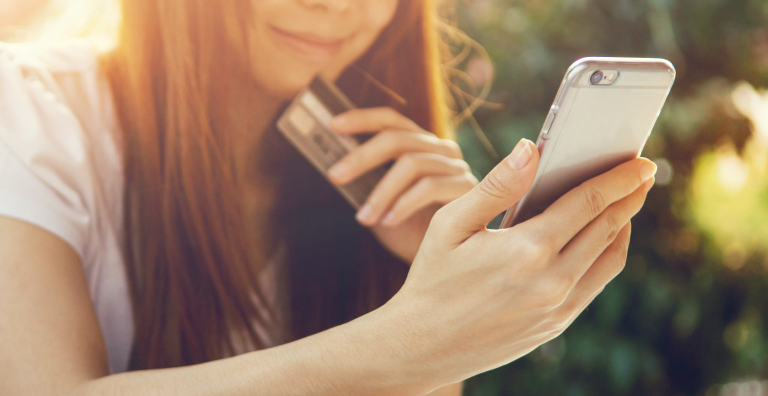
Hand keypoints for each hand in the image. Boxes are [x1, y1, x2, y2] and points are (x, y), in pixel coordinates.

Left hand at [328, 107, 477, 261]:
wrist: (444, 264)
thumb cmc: (410, 232)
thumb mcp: (380, 203)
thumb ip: (365, 182)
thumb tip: (335, 167)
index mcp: (419, 146)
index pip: (392, 120)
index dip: (363, 119)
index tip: (333, 125)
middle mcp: (440, 150)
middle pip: (398, 138)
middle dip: (362, 157)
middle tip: (335, 176)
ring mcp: (456, 167)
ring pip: (412, 164)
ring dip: (381, 192)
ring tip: (364, 218)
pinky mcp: (468, 188)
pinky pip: (430, 187)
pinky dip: (404, 204)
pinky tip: (389, 222)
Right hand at [370, 139, 655, 393]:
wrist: (422, 346)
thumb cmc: (431, 278)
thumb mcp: (451, 224)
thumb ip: (496, 185)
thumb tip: (531, 148)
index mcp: (527, 249)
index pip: (588, 202)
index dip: (619, 178)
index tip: (641, 161)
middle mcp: (552, 281)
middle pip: (607, 227)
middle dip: (630, 196)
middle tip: (645, 174)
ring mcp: (557, 307)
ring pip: (610, 258)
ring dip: (624, 226)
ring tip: (626, 203)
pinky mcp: (555, 325)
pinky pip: (595, 284)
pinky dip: (607, 256)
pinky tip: (600, 241)